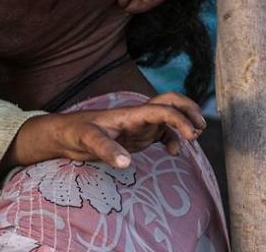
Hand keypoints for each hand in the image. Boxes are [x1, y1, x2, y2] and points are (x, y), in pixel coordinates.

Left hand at [7, 92, 205, 169]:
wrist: (65, 135)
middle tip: (200, 128)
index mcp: (130, 113)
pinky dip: (174, 140)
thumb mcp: (87, 141)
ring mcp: (139, 126)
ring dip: (185, 123)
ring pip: (169, 117)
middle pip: (170, 101)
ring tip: (195, 137)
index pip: (161, 108)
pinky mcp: (138, 137)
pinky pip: (162, 134)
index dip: (179, 119)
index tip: (192, 136)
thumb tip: (126, 164)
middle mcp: (138, 116)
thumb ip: (106, 150)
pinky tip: (174, 153)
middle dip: (190, 109)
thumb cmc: (75, 132)